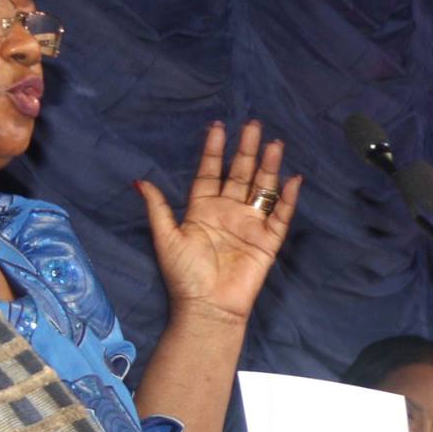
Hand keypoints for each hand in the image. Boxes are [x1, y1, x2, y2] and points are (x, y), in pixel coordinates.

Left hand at [137, 120, 301, 325]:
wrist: (208, 306)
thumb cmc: (184, 274)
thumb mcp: (166, 237)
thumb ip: (158, 208)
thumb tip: (140, 180)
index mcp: (203, 209)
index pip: (211, 172)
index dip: (214, 150)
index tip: (218, 127)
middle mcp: (228, 211)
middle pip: (240, 174)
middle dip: (247, 149)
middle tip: (253, 124)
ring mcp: (250, 224)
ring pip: (262, 188)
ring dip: (269, 166)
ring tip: (275, 143)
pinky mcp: (268, 240)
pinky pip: (280, 215)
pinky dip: (287, 198)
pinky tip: (292, 179)